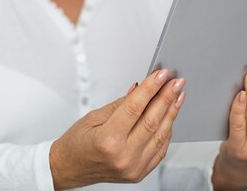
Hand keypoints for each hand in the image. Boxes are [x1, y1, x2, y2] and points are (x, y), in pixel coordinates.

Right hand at [49, 69, 185, 189]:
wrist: (68, 169)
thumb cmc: (76, 143)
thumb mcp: (94, 117)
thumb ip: (121, 104)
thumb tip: (141, 88)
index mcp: (108, 140)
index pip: (135, 107)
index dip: (151, 88)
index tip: (161, 74)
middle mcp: (123, 156)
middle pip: (152, 120)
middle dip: (167, 97)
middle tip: (176, 82)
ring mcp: (133, 167)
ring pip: (161, 134)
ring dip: (172, 112)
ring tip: (178, 95)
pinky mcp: (139, 173)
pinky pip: (160, 149)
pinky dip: (167, 131)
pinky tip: (170, 116)